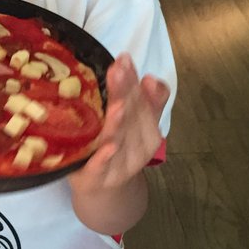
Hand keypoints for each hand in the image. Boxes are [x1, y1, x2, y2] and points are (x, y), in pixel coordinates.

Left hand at [69, 53, 169, 194]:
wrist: (101, 189)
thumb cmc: (115, 148)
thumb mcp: (133, 125)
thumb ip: (147, 101)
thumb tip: (151, 78)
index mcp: (145, 128)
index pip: (140, 100)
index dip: (132, 81)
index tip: (123, 59)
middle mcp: (135, 145)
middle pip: (130, 117)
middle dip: (124, 93)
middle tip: (118, 70)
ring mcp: (118, 163)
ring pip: (118, 139)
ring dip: (118, 123)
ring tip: (118, 105)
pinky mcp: (98, 177)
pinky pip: (101, 167)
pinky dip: (105, 157)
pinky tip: (108, 147)